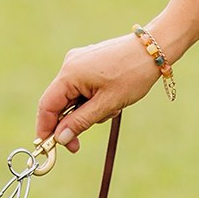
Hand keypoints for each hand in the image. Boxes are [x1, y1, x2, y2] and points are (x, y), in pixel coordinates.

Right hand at [35, 32, 161, 151]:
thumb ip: (80, 122)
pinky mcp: (88, 62)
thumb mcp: (107, 104)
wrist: (152, 49)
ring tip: (112, 109)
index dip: (45, 129)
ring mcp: (78, 62)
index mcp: (70, 73)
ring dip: (87, 111)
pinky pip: (81, 88)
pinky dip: (92, 100)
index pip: (47, 106)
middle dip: (71, 122)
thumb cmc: (132, 75)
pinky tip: (111, 98)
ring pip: (72, 97)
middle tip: (79, 144)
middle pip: (59, 103)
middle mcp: (69, 65)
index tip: (50, 148)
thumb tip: (60, 139)